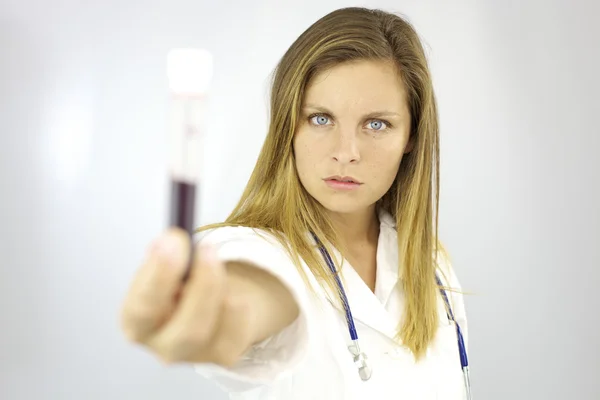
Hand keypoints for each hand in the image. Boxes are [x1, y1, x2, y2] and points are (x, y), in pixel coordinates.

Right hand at [120, 228, 255, 365]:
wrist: (203, 305)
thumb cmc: (177, 282)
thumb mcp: (165, 266)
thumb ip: (165, 255)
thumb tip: (170, 241)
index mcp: (136, 322)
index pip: (142, 307)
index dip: (159, 273)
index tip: (174, 239)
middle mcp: (162, 346)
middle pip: (187, 330)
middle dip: (202, 286)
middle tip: (207, 248)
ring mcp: (195, 356)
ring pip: (218, 324)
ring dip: (218, 282)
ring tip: (212, 258)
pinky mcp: (223, 354)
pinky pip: (238, 323)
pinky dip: (237, 298)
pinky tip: (227, 288)